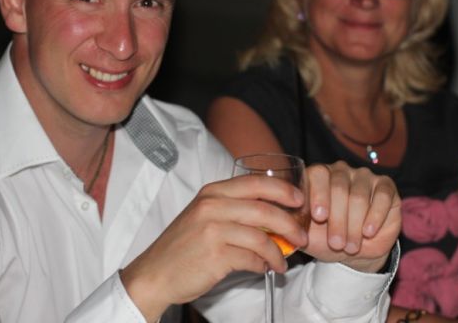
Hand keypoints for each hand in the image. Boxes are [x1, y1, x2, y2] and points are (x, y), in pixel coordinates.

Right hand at [120, 175, 308, 321]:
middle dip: (290, 224)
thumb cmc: (183, 246)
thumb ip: (233, 209)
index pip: (255, 183)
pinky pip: (252, 259)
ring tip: (284, 262)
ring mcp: (212, 230)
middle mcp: (212, 206)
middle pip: (264, 209)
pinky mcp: (215, 255)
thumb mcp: (204, 215)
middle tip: (302, 236)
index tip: (300, 200)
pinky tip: (265, 269)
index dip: (283, 190)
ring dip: (279, 252)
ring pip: (261, 237)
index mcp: (212, 192)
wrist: (154, 273)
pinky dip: (263, 265)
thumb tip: (273, 217)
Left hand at [304, 161, 400, 272]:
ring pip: (359, 196)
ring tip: (350, 246)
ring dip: (354, 225)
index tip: (319, 217)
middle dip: (338, 220)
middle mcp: (341, 171)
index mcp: (318, 175)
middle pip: (340, 188)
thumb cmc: (324, 237)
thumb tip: (282, 220)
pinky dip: (375, 216)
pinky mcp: (385, 186)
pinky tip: (368, 232)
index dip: (319, 194)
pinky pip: (382, 197)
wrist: (353, 251)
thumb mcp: (305, 233)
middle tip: (336, 244)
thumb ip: (293, 222)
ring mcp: (364, 176)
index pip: (319, 174)